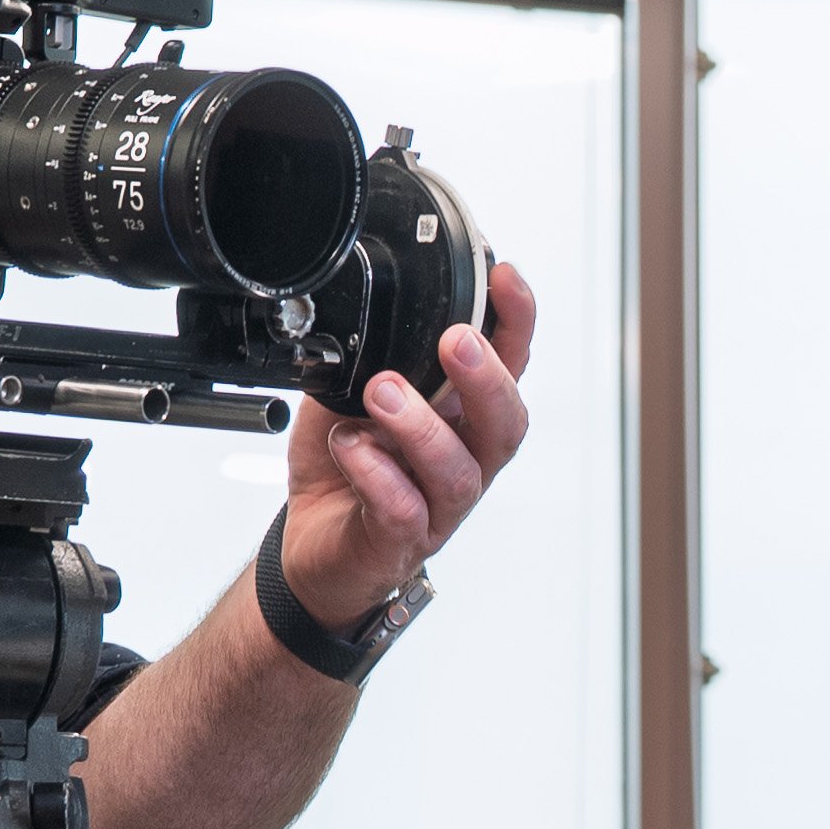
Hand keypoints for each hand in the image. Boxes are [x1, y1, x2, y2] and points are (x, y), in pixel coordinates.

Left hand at [276, 262, 538, 628]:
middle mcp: (462, 461)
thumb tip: (372, 303)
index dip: (516, 323)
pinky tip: (352, 446)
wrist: (313, 550)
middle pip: (506, 424)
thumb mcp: (355, 394)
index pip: (509, 367)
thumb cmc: (345, 469)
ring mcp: (436, 507)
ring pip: (458, 470)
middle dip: (487, 377)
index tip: (505, 278)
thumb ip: (374, 356)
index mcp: (462, 418)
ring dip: (423, 426)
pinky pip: (403, 509)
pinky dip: (377, 474)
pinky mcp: (399, 542)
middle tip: (456, 341)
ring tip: (383, 393)